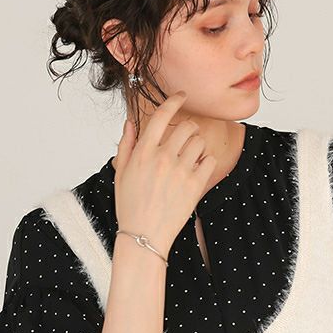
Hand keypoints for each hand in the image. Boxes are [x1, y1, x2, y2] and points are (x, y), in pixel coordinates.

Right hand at [112, 92, 217, 254]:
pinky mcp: (195, 186)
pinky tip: (197, 171)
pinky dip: (206, 162)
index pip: (161, 116)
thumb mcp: (121, 172)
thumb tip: (130, 122)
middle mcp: (162, 158)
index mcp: (143, 152)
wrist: (144, 235)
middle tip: (186, 139)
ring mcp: (180, 172)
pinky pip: (210, 161)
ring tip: (189, 159)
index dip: (174, 101)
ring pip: (200, 143)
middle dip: (189, 129)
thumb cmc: (130, 205)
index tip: (182, 96)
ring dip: (197, 147)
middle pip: (187, 127)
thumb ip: (126, 144)